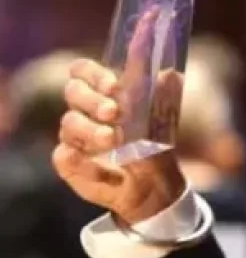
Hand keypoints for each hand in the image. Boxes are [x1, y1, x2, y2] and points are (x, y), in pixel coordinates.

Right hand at [53, 57, 185, 223]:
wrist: (155, 187)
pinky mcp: (69, 161)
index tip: (113, 86)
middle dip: (92, 99)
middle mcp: (85, 111)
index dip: (93, 74)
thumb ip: (160, 94)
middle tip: (113, 112)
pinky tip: (102, 168)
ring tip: (112, 140)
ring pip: (69, 123)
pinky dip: (82, 161)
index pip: (83, 71)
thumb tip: (168, 73)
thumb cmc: (155, 146)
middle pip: (73, 91)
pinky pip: (64, 156)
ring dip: (91, 130)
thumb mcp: (162, 120)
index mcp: (104, 93)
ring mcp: (74, 136)